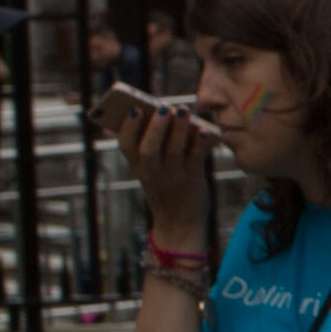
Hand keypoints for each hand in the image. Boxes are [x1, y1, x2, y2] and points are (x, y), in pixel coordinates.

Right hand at [97, 81, 216, 245]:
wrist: (180, 224)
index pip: (126, 145)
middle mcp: (152, 172)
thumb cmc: (166, 188)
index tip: (136, 110)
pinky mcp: (192, 180)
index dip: (128, 127)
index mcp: (138, 167)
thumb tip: (165, 112)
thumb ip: (152, 146)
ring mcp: (172, 177)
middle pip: (148, 148)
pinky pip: (196, 159)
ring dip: (179, 129)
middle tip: (163, 107)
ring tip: (183, 110)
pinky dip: (199, 143)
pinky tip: (204, 130)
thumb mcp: (151, 171)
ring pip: (173, 151)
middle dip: (155, 126)